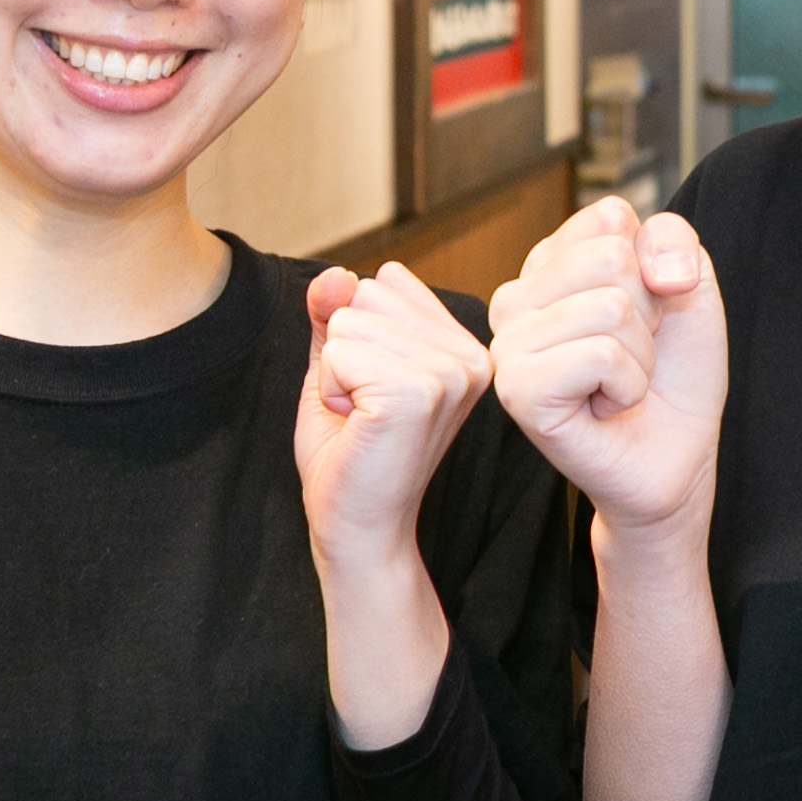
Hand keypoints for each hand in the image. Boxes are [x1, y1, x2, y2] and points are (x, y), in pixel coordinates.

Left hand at [295, 264, 493, 574]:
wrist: (358, 527)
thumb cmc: (351, 456)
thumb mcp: (338, 367)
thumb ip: (334, 315)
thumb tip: (336, 273)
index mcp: (463, 346)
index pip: (386, 281)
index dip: (356, 333)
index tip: (374, 388)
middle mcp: (472, 355)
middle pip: (366, 293)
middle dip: (343, 350)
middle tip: (364, 409)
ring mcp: (450, 374)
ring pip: (348, 321)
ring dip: (335, 374)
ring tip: (363, 419)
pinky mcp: (418, 393)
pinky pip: (338, 352)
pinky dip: (329, 389)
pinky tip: (358, 426)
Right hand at [488, 199, 725, 545]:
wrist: (677, 455)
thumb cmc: (674, 373)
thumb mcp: (689, 286)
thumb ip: (672, 238)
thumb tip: (655, 267)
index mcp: (548, 263)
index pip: (609, 215)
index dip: (653, 267)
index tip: (645, 314)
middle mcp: (516, 296)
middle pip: (612, 257)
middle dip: (649, 313)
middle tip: (632, 356)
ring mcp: (508, 343)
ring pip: (610, 307)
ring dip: (641, 357)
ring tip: (620, 384)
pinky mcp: (516, 389)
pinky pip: (600, 355)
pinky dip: (628, 385)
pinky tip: (607, 406)